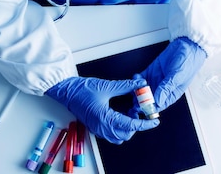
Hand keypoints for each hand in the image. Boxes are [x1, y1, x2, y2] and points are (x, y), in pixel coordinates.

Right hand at [45, 77, 159, 143]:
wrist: (66, 91)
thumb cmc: (82, 89)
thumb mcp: (107, 86)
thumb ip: (126, 86)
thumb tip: (140, 84)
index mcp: (104, 118)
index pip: (131, 125)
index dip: (145, 124)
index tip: (154, 121)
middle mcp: (101, 127)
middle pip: (126, 134)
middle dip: (135, 124)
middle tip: (137, 110)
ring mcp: (98, 129)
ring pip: (119, 136)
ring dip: (128, 127)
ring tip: (129, 113)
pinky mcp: (96, 127)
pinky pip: (111, 134)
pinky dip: (120, 128)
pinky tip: (121, 115)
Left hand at [136, 37, 206, 110]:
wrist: (187, 46)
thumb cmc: (188, 62)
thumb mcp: (178, 76)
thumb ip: (166, 88)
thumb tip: (158, 102)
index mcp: (172, 93)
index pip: (159, 105)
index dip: (150, 108)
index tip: (142, 107)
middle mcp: (163, 88)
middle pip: (148, 99)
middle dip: (140, 99)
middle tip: (136, 97)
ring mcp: (156, 80)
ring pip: (143, 90)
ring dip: (137, 89)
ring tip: (136, 85)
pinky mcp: (151, 71)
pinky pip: (141, 78)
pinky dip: (137, 79)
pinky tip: (136, 77)